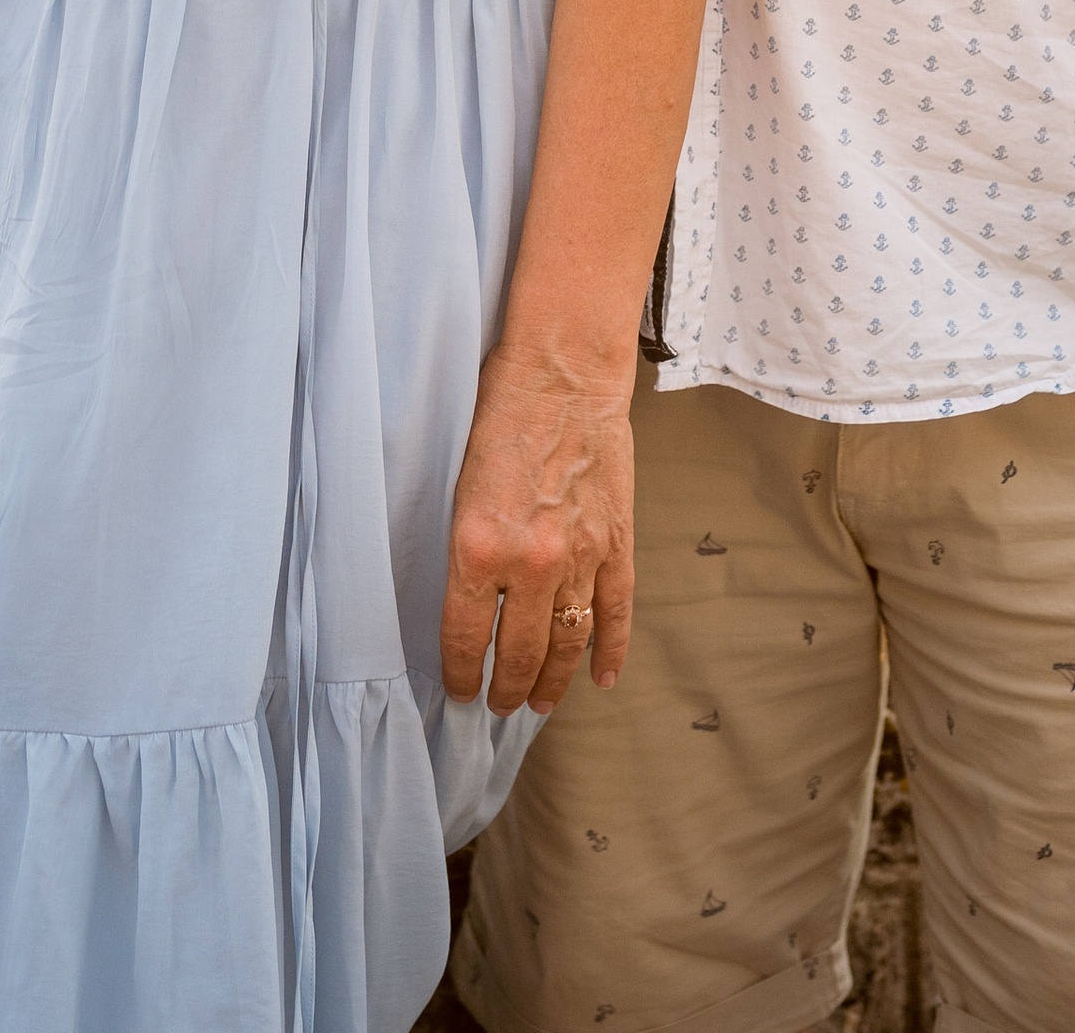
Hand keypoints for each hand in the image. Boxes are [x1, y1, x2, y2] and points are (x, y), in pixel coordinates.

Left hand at [441, 346, 635, 713]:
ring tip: (538, 704)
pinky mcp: (616, 544)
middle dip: (505, 688)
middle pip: (517, 653)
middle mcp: (528, 562)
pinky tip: (602, 680)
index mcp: (476, 546)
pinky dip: (610, 651)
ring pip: (566, 643)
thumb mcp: (458, 482)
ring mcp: (579, 557)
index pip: (462, 637)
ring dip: (551, 682)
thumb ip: (465, 544)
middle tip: (497, 706)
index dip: (458, 674)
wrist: (564, 369)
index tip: (458, 691)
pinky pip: (616, 613)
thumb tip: (465, 597)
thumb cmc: (501, 410)